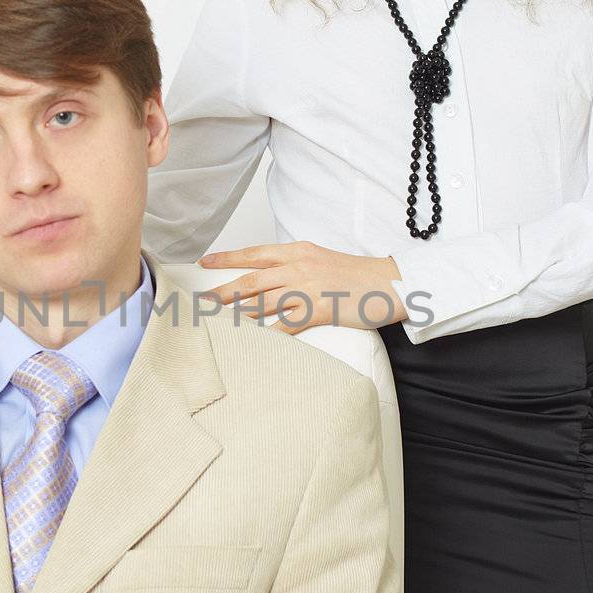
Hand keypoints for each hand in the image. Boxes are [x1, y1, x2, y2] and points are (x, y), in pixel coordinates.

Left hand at [197, 241, 407, 332]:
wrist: (390, 282)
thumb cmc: (358, 274)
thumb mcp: (322, 259)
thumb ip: (296, 265)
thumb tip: (273, 276)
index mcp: (298, 251)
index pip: (255, 253)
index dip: (228, 258)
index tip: (206, 262)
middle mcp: (299, 266)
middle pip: (252, 279)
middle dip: (224, 290)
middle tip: (202, 299)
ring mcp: (308, 288)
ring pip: (263, 301)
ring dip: (238, 312)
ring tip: (219, 320)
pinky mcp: (319, 309)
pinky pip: (287, 324)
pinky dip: (269, 333)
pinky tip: (253, 341)